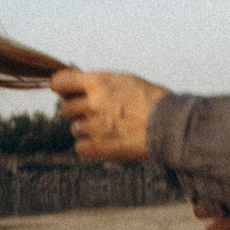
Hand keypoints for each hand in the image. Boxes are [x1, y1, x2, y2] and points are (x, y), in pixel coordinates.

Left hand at [49, 67, 168, 161]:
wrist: (170, 126)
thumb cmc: (151, 100)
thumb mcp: (125, 80)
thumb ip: (98, 83)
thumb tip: (75, 81)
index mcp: (98, 83)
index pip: (59, 82)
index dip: (62, 87)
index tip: (67, 91)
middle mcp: (92, 104)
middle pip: (66, 108)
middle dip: (78, 110)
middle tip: (99, 112)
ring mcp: (94, 127)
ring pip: (75, 128)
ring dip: (87, 129)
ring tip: (110, 128)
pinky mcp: (98, 148)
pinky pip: (80, 147)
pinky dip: (90, 146)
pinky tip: (107, 141)